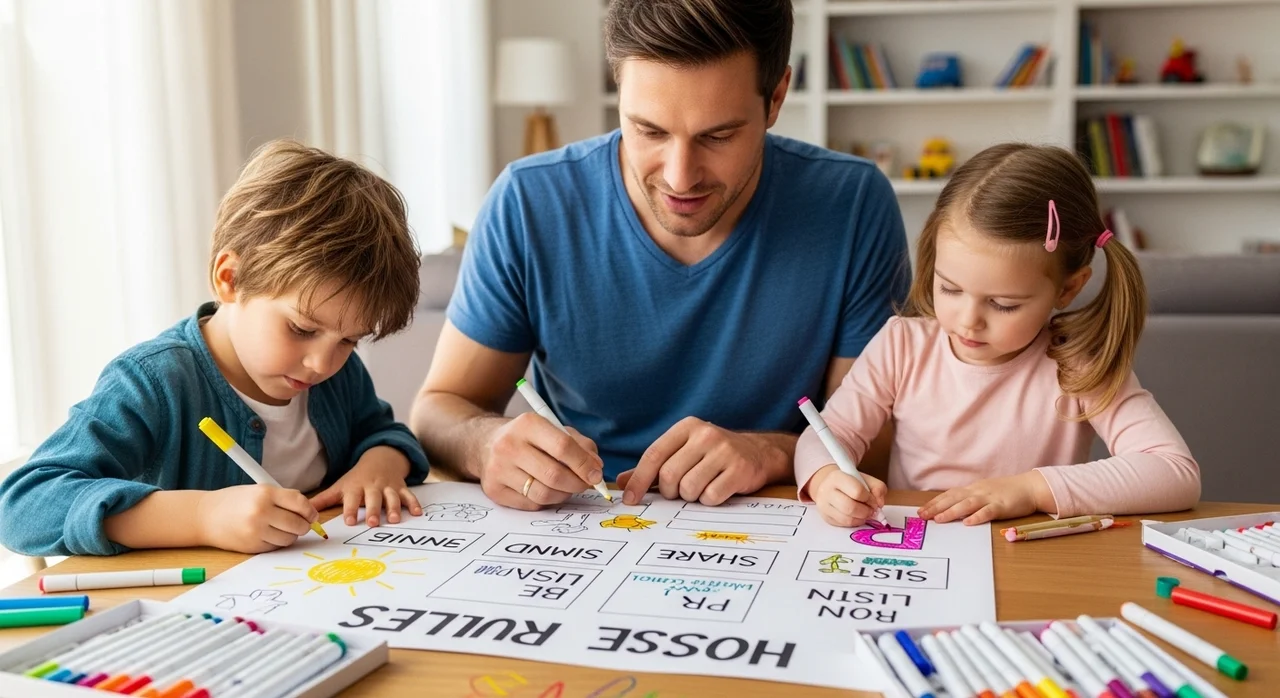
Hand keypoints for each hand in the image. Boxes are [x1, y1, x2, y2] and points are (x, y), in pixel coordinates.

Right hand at [197, 485, 318, 553]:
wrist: (205, 516)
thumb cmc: (235, 501)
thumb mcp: (258, 491)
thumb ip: (283, 498)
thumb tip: (310, 511)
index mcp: (265, 494)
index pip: (300, 503)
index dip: (310, 511)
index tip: (312, 514)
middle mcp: (261, 512)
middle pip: (298, 524)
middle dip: (304, 525)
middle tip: (300, 523)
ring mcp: (256, 531)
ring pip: (290, 538)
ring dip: (291, 535)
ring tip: (280, 527)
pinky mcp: (252, 546)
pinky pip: (276, 547)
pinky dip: (277, 542)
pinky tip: (268, 534)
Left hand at [310, 446, 422, 525]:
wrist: (380, 459)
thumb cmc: (356, 479)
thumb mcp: (339, 487)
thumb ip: (322, 500)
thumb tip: (302, 510)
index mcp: (356, 487)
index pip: (352, 499)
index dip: (351, 509)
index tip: (350, 521)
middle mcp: (372, 487)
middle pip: (373, 499)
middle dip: (374, 510)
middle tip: (373, 523)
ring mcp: (388, 487)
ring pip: (392, 497)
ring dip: (394, 508)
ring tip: (395, 520)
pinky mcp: (400, 487)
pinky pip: (409, 495)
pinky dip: (414, 503)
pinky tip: (417, 513)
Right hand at [479, 412, 602, 510]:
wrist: (485, 443)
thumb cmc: (528, 437)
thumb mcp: (553, 429)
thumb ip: (580, 445)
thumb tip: (596, 468)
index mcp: (527, 424)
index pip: (562, 447)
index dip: (584, 464)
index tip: (596, 475)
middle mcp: (509, 445)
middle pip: (554, 475)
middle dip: (577, 484)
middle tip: (585, 484)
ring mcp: (498, 469)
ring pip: (543, 494)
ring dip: (563, 494)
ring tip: (566, 487)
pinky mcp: (494, 489)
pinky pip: (531, 504)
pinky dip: (546, 501)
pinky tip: (546, 490)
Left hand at [616, 418, 779, 505]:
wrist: (759, 454)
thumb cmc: (713, 456)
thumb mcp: (683, 453)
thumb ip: (653, 468)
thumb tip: (622, 483)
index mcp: (686, 428)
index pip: (654, 455)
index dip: (639, 480)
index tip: (630, 499)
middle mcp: (705, 435)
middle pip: (669, 475)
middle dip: (670, 492)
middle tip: (679, 492)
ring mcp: (724, 451)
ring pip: (689, 488)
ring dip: (691, 496)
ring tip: (701, 487)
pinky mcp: (740, 469)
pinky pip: (711, 496)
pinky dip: (709, 500)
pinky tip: (717, 490)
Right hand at [809, 464, 886, 527]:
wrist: (832, 486)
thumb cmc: (851, 483)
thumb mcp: (866, 479)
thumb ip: (878, 488)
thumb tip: (879, 504)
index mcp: (837, 477)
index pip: (857, 491)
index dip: (869, 499)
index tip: (873, 500)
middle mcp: (827, 491)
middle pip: (850, 507)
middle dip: (865, 511)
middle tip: (871, 510)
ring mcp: (824, 505)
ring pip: (847, 519)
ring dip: (861, 519)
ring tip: (865, 514)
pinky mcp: (826, 517)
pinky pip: (844, 525)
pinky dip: (855, 522)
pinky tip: (857, 517)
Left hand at [917, 471, 1054, 524]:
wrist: (1029, 487)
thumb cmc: (1006, 491)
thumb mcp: (984, 492)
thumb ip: (970, 498)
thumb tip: (952, 507)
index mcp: (973, 489)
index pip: (949, 495)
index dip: (934, 502)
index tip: (921, 510)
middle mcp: (978, 491)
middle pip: (954, 499)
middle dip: (936, 507)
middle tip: (922, 516)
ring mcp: (990, 498)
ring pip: (967, 504)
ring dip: (952, 511)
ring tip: (939, 519)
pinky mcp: (1002, 506)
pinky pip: (988, 511)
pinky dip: (977, 517)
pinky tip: (968, 523)